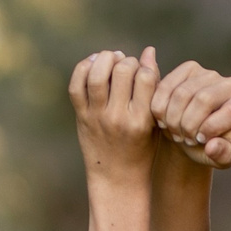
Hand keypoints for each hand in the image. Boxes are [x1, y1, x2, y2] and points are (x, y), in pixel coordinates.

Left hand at [70, 46, 159, 184]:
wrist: (117, 180)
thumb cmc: (142, 149)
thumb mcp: (154, 122)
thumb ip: (152, 88)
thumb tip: (148, 51)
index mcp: (142, 120)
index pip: (145, 76)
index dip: (144, 66)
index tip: (142, 72)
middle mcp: (119, 118)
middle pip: (122, 71)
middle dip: (126, 61)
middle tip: (126, 66)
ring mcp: (98, 118)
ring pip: (97, 74)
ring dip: (105, 59)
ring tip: (110, 59)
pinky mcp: (82, 118)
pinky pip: (76, 86)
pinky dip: (83, 69)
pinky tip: (93, 65)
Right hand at [150, 60, 230, 168]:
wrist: (191, 134)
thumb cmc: (209, 147)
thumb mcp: (219, 159)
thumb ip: (221, 156)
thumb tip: (212, 147)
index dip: (211, 128)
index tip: (199, 140)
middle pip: (204, 99)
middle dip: (188, 124)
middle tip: (185, 139)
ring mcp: (209, 74)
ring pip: (182, 93)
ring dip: (173, 118)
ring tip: (175, 132)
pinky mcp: (189, 69)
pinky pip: (168, 86)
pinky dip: (160, 107)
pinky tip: (163, 120)